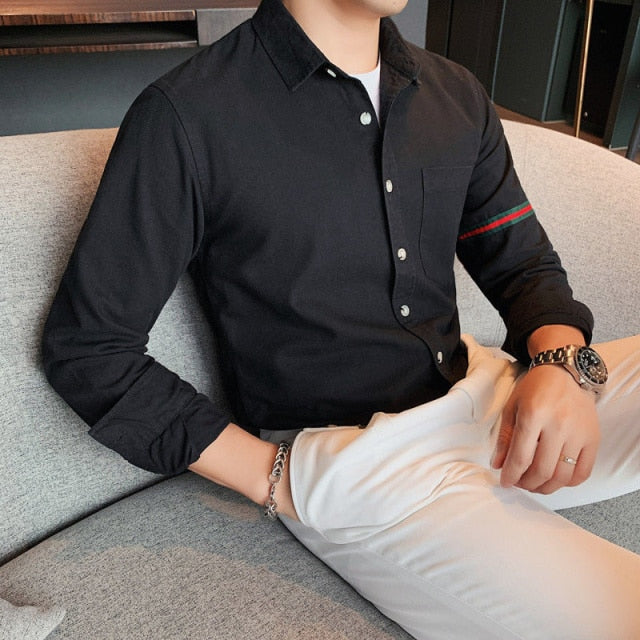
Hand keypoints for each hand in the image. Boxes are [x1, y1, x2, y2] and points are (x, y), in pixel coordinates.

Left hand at [491, 364, 599, 493]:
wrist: (564, 373)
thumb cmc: (535, 389)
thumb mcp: (512, 408)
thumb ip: (504, 438)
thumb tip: (498, 465)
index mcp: (533, 416)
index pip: (521, 457)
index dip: (511, 475)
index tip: (505, 482)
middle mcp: (558, 426)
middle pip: (542, 470)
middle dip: (527, 483)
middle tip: (519, 482)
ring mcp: (578, 433)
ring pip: (562, 476)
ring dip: (546, 487)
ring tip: (535, 483)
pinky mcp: (593, 438)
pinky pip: (583, 472)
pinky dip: (568, 482)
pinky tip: (556, 479)